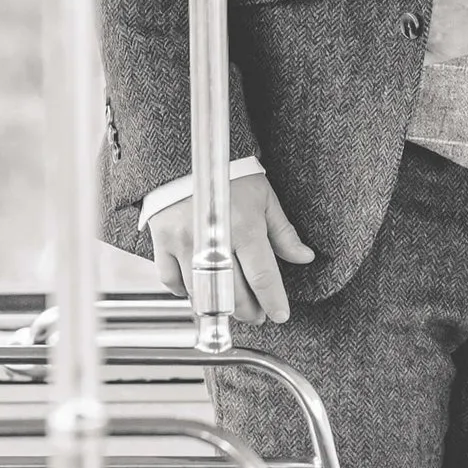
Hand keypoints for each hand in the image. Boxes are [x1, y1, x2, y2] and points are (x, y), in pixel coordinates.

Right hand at [145, 169, 315, 326]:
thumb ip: (283, 232)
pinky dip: (185, 291)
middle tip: (256, 314)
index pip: (263, 277)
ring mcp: (185, 243)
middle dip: (248, 311)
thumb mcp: (264, 197)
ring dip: (218, 307)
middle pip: (232, 293)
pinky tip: (197, 291)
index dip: (273, 301)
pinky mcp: (163, 242)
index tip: (280, 315)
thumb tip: (304, 257)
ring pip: (202, 293)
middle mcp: (214, 239)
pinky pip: (171, 280)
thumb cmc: (229, 173)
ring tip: (230, 307)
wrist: (187, 153)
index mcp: (244, 227)